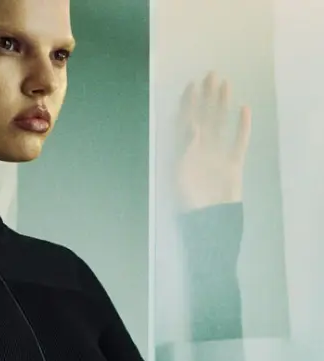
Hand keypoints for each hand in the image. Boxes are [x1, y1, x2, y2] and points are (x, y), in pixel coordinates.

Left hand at [174, 71, 251, 211]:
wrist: (209, 220)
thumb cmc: (189, 201)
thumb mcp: (180, 174)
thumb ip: (185, 149)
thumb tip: (192, 125)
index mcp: (183, 152)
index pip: (184, 122)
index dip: (187, 104)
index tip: (191, 85)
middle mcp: (199, 150)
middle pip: (203, 118)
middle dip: (205, 97)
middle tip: (210, 75)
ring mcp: (216, 155)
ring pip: (220, 124)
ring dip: (222, 105)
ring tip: (225, 84)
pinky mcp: (233, 163)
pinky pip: (239, 141)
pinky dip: (242, 126)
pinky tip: (244, 109)